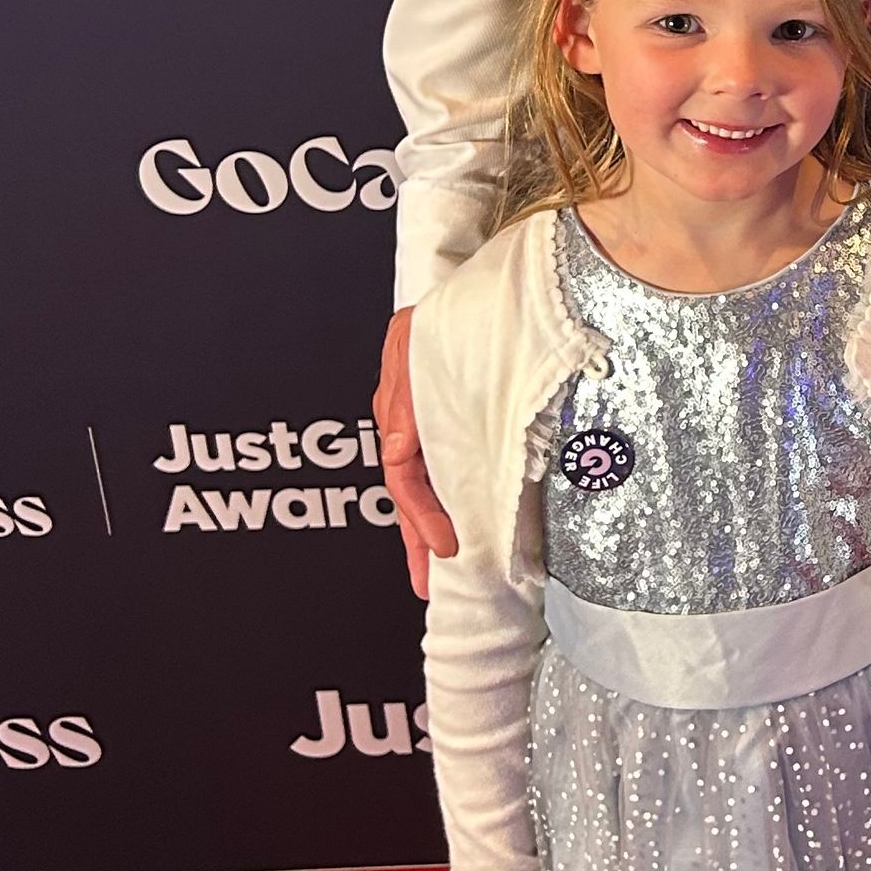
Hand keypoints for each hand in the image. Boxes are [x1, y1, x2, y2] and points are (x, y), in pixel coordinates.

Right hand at [376, 305, 458, 594]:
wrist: (473, 286)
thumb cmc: (444, 314)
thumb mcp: (412, 347)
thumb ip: (404, 400)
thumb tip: (396, 451)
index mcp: (400, 411)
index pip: (405, 476)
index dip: (423, 516)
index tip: (445, 548)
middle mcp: (411, 421)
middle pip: (412, 491)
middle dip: (418, 539)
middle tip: (430, 584)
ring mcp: (430, 422)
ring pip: (427, 483)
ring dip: (430, 525)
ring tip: (440, 568)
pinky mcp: (454, 420)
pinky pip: (446, 465)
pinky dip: (449, 497)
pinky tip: (461, 520)